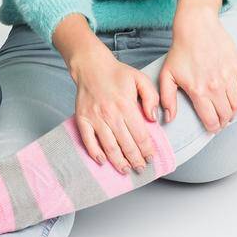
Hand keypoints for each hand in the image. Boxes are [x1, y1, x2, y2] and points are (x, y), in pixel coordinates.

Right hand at [68, 47, 159, 174]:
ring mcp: (95, 118)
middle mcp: (110, 114)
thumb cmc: (117, 73)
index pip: (140, 135)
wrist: (91, 66)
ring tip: (125, 170)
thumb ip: (151, 98)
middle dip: (135, 160)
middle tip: (140, 168)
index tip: (150, 157)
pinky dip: (95, 153)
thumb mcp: (141, 79)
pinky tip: (102, 161)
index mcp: (126, 105)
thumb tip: (153, 119)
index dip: (147, 150)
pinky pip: (88, 140)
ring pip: (109, 146)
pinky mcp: (82, 119)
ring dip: (118, 161)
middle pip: (126, 144)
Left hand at [159, 0, 236, 133]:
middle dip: (222, 122)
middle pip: (225, 115)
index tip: (211, 128)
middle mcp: (216, 87)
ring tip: (227, 112)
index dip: (212, 128)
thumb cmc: (180, 51)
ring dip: (233, 113)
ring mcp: (229, 78)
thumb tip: (168, 118)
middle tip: (219, 122)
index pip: (211, 120)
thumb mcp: (167, 75)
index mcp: (198, 91)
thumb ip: (167, 99)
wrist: (196, 27)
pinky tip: (236, 101)